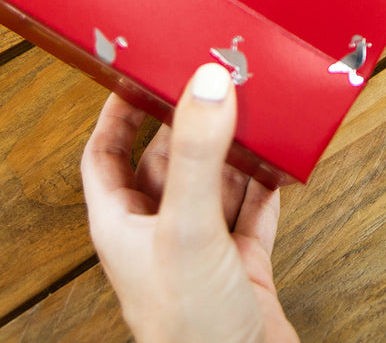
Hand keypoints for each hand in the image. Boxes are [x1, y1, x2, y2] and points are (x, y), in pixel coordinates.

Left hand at [81, 64, 299, 342]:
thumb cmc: (190, 331)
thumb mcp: (189, 228)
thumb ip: (198, 154)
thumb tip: (207, 83)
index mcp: (123, 225)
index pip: (105, 153)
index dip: (117, 111)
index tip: (141, 70)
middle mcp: (159, 233)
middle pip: (170, 159)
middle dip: (192, 121)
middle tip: (216, 79)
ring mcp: (202, 249)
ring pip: (215, 180)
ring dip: (235, 149)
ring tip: (256, 110)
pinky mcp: (243, 265)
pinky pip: (254, 209)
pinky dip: (267, 183)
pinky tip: (280, 160)